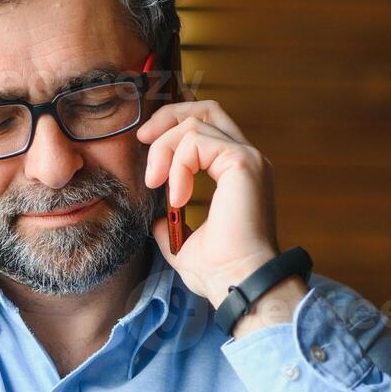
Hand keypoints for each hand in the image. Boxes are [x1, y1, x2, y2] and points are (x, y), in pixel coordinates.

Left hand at [137, 93, 301, 333]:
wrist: (238, 282)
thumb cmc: (219, 270)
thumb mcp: (183, 242)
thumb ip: (173, 223)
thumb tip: (158, 219)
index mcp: (238, 173)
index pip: (208, 126)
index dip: (174, 127)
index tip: (145, 146)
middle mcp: (247, 160)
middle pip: (206, 109)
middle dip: (168, 118)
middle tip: (142, 140)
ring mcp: (248, 158)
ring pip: (195, 124)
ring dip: (165, 150)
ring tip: (156, 184)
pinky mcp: (242, 162)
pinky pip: (197, 143)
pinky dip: (178, 166)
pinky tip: (177, 196)